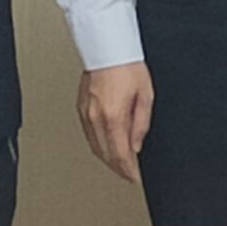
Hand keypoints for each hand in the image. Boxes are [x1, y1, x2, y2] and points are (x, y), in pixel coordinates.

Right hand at [76, 61, 153, 183]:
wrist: (107, 47)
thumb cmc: (127, 65)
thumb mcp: (145, 95)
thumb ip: (141, 124)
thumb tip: (137, 145)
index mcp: (113, 116)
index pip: (120, 155)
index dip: (129, 171)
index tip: (136, 178)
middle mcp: (96, 117)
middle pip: (106, 155)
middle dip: (119, 168)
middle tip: (130, 174)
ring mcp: (86, 113)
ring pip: (95, 147)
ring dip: (108, 159)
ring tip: (121, 164)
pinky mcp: (81, 108)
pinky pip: (89, 135)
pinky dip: (99, 146)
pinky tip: (107, 146)